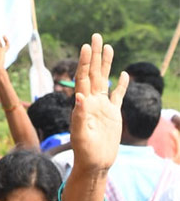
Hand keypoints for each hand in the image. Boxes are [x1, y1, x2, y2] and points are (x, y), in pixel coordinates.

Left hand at [70, 34, 128, 172]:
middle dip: (94, 55)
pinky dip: (120, 84)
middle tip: (96, 36)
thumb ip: (80, 116)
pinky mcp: (112, 115)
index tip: (86, 46)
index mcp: (82, 105)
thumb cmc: (85, 152)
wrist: (95, 164)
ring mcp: (102, 107)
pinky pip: (117, 96)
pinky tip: (122, 74)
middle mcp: (91, 102)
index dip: (84, 62)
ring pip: (104, 80)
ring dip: (105, 64)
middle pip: (93, 74)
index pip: (83, 78)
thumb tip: (78, 96)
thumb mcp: (81, 134)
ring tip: (108, 47)